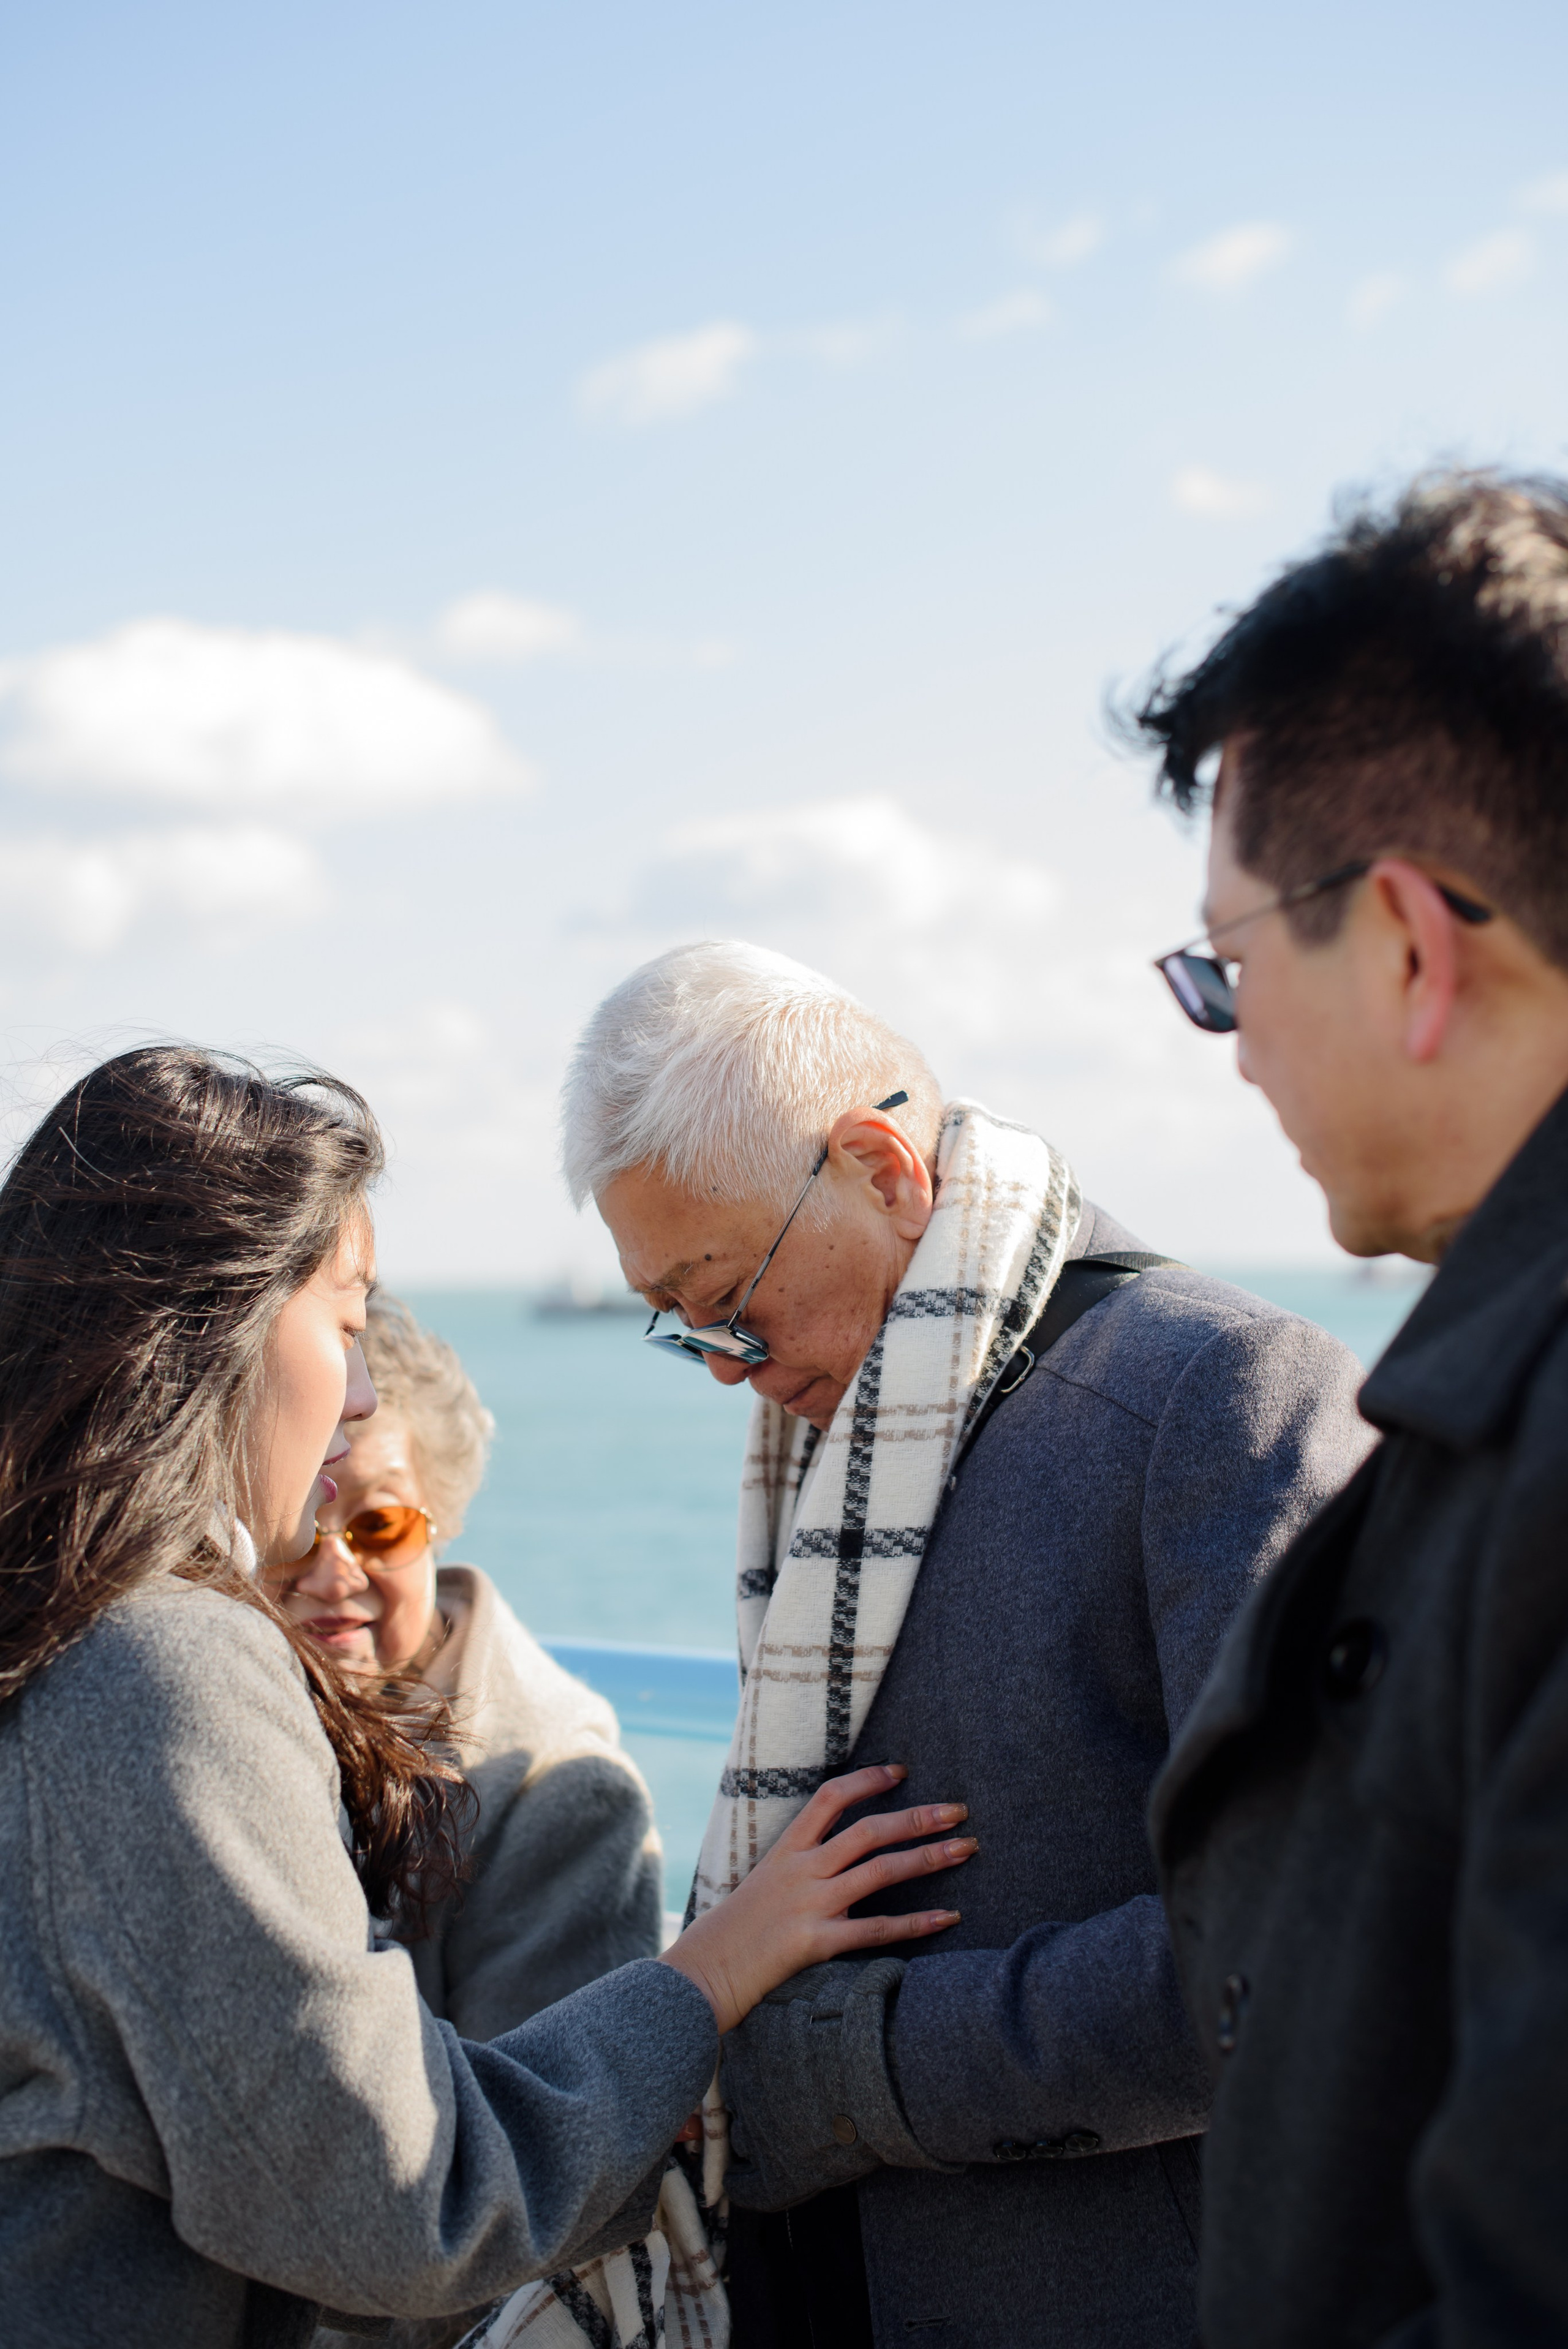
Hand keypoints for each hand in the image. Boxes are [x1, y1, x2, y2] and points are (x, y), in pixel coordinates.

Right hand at [659, 1764, 973, 2033]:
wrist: (703, 1973)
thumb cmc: (736, 1930)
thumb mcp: (763, 1882)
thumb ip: (799, 1864)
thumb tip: (837, 1851)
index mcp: (786, 1849)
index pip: (830, 1797)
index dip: (868, 1780)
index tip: (902, 1771)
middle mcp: (801, 1870)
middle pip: (868, 1831)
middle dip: (917, 1817)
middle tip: (958, 1810)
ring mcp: (810, 1905)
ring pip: (879, 1872)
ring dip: (928, 1857)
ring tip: (966, 1849)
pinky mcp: (817, 1943)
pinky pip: (877, 1929)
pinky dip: (917, 1922)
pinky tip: (949, 1917)